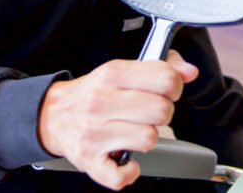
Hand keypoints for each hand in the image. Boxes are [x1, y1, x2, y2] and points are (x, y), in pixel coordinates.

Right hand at [36, 50, 198, 189]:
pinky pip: (122, 175)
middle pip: (161, 110)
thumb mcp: (122, 70)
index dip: (174, 86)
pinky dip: (128, 171)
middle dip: (163, 112)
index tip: (168, 90)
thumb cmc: (93, 93)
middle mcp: (101, 102)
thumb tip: (189, 72)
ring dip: (147, 138)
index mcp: (112, 74)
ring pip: (149, 139)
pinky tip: (125, 157)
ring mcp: (94, 133)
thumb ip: (160, 67)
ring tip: (135, 131)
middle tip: (150, 112)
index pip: (165, 78)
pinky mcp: (89, 160)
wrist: (53, 115)